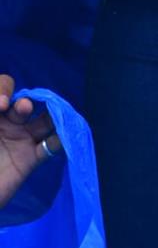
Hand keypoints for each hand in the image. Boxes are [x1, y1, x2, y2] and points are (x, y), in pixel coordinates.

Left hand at [0, 75, 62, 208]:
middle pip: (24, 103)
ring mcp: (20, 140)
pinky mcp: (30, 160)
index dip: (4, 90)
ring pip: (43, 121)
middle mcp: (6, 122)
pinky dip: (60, 139)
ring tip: (55, 114)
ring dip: (51, 115)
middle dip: (24, 104)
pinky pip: (50, 146)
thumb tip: (3, 103)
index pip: (3, 87)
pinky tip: (62, 135)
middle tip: (22, 109)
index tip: (1, 105)